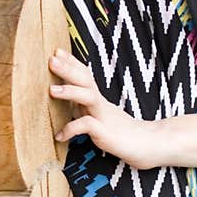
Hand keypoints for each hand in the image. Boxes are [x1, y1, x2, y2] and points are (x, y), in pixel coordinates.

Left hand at [49, 49, 161, 168]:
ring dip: (70, 91)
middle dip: (68, 69)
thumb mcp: (99, 114)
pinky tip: (60, 135)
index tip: (57, 51)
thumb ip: (83, 106)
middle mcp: (101, 103)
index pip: (85, 75)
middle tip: (51, 59)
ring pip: (88, 97)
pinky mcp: (105, 132)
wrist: (145, 145)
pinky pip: (87, 126)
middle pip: (85, 80)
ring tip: (51, 90)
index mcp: (98, 98)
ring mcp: (104, 116)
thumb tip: (66, 101)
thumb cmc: (120, 131)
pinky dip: (71, 129)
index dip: (72, 63)